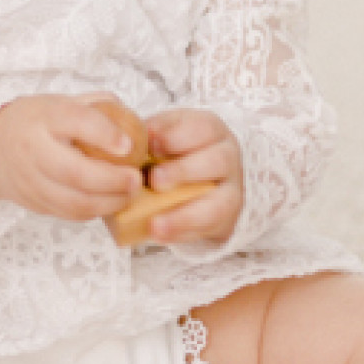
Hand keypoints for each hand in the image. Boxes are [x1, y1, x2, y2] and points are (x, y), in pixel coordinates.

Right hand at [0, 95, 146, 219]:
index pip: (75, 121)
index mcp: (43, 116)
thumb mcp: (60, 103)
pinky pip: (69, 214)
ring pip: (74, 202)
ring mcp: (31, 181)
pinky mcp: (34, 203)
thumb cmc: (35, 124)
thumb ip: (96, 107)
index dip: (105, 134)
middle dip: (112, 180)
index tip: (128, 145)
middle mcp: (33, 149)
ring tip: (128, 195)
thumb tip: (133, 123)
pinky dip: (94, 211)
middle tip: (136, 179)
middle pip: (75, 172)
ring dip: (108, 202)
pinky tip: (109, 202)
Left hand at [139, 109, 242, 245]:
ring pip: (220, 202)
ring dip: (186, 214)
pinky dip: (184, 232)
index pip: (201, 128)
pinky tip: (160, 235)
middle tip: (154, 180)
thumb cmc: (172, 153)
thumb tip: (131, 143)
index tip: (150, 146)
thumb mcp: (163, 135)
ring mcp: (232, 189)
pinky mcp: (228, 218)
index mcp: (210, 130)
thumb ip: (150, 136)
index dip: (176, 137)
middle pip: (216, 161)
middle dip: (183, 171)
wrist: (193, 183)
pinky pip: (211, 228)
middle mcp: (227, 157)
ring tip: (155, 223)